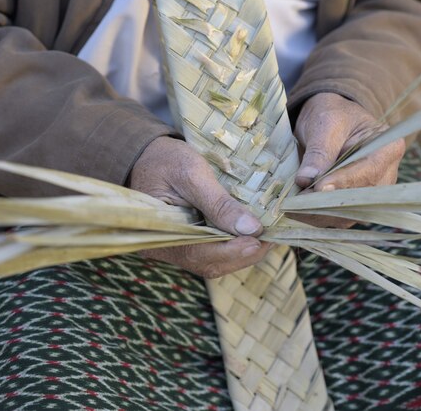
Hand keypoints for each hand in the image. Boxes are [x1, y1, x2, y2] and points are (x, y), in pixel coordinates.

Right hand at [130, 136, 269, 277]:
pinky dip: (234, 246)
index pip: (199, 254)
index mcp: (161, 234)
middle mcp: (167, 249)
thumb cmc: (165, 160)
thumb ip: (219, 202)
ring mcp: (177, 249)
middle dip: (244, 254)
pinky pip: (213, 253)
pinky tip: (252, 234)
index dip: (232, 251)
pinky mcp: (187, 243)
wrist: (147, 155)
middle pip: (211, 264)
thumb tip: (251, 229)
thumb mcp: (192, 173)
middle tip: (272, 237)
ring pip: (215, 262)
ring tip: (267, 235)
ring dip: (243, 252)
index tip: (260, 239)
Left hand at [293, 93, 404, 227]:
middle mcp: (386, 175)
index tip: (316, 188)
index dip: (342, 183)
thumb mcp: (325, 123)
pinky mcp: (355, 205)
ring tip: (292, 207)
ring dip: (318, 214)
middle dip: (326, 202)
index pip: (368, 171)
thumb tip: (307, 180)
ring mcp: (372, 194)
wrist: (330, 121)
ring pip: (348, 213)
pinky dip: (317, 216)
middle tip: (295, 202)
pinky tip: (297, 210)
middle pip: (359, 198)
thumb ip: (319, 151)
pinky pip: (338, 217)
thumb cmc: (332, 115)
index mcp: (388, 148)